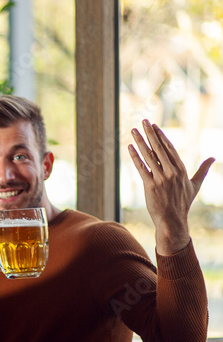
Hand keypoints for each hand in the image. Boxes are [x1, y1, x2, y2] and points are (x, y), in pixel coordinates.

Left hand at [128, 120, 212, 255]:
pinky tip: (129, 147)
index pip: (170, 148)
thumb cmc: (183, 202)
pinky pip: (141, 168)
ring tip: (133, 131)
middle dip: (150, 134)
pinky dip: (135, 157)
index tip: (154, 126)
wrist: (173, 220)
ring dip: (140, 142)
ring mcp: (161, 179)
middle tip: (143, 122)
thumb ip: (203, 170)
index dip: (161, 136)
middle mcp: (172, 172)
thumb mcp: (195, 184)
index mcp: (181, 169)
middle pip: (159, 149)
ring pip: (149, 156)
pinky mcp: (150, 186)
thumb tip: (213, 158)